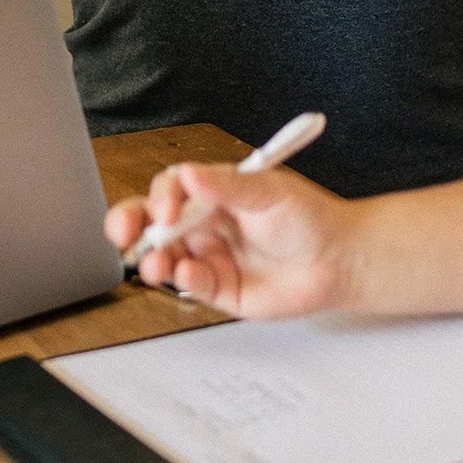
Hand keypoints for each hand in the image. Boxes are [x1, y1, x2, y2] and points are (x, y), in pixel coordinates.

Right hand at [105, 163, 351, 318]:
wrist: (340, 261)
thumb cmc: (309, 217)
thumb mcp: (268, 190)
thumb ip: (226, 185)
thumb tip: (189, 174)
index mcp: (213, 193)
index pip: (170, 190)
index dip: (159, 198)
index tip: (164, 210)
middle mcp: (205, 224)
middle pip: (152, 223)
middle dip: (129, 225)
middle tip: (122, 234)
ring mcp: (209, 256)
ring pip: (164, 256)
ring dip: (153, 259)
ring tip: (157, 264)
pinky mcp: (219, 288)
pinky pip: (190, 284)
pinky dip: (184, 279)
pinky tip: (190, 275)